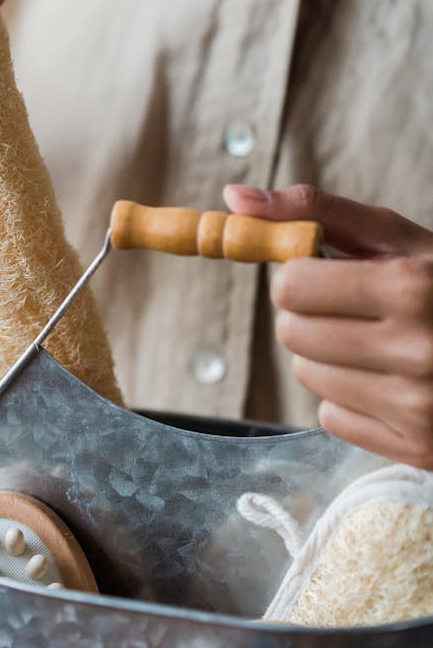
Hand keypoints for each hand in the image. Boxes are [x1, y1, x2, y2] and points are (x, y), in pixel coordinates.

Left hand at [223, 184, 432, 468]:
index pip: (291, 287)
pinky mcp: (416, 448)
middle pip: (292, 334)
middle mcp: (416, 351)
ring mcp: (418, 408)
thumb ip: (315, 211)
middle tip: (352, 309)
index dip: (299, 276)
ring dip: (327, 356)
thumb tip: (233, 199)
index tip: (324, 273)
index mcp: (412, 288)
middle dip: (308, 315)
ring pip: (308, 376)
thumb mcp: (396, 239)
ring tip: (376, 344)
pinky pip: (332, 417)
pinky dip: (349, 399)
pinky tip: (389, 380)